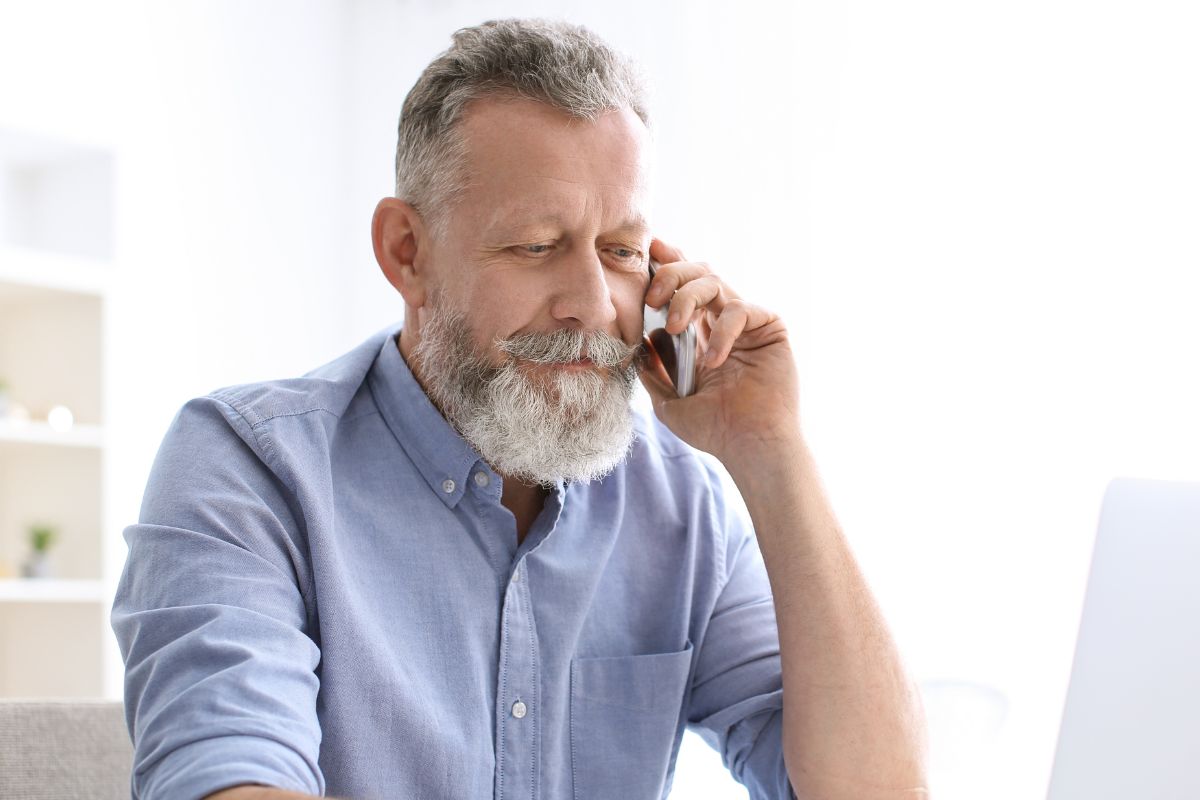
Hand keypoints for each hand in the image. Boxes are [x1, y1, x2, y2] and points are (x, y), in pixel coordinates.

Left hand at [640, 238, 800, 463]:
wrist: (749, 446)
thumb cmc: (715, 429)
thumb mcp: (668, 400)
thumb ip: (652, 370)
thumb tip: (637, 342)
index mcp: (701, 332)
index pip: (684, 286)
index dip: (668, 263)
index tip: (648, 251)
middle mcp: (724, 321)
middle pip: (698, 272)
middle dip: (670, 275)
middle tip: (652, 298)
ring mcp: (748, 322)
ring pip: (715, 281)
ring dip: (686, 297)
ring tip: (674, 327)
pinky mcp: (771, 326)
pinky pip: (740, 309)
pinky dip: (721, 331)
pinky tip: (713, 361)